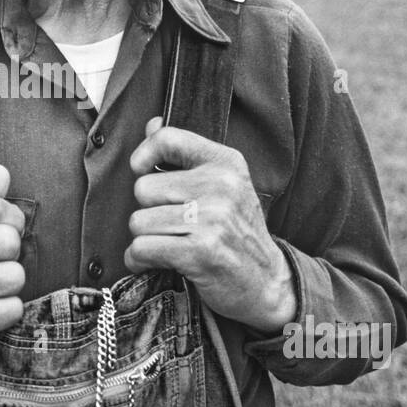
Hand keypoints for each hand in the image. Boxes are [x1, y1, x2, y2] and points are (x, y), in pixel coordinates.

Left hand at [124, 118, 296, 333]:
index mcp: (226, 162)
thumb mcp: (224, 185)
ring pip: (139, 222)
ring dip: (145, 239)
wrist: (267, 282)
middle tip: (170, 225)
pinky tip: (155, 262)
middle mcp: (220, 186)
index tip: (142, 171)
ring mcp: (212, 219)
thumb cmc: (238, 232)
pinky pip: (142, 249)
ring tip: (168, 244)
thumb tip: (152, 124)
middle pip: (143, 188)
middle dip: (147, 211)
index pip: (167, 138)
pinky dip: (139, 260)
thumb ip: (186, 154)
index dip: (143, 156)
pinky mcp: (200, 251)